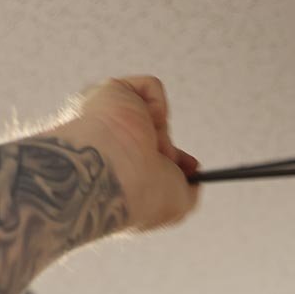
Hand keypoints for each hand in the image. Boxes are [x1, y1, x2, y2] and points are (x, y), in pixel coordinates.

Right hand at [61, 76, 200, 231]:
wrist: (111, 173)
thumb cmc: (137, 195)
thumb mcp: (171, 206)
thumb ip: (186, 192)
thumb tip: (194, 180)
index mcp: (106, 168)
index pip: (139, 156)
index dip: (166, 161)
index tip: (188, 168)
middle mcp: (101, 141)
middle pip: (145, 134)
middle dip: (165, 146)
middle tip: (172, 158)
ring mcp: (102, 113)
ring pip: (149, 114)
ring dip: (160, 132)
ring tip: (151, 148)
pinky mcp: (109, 89)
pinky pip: (149, 88)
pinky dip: (157, 105)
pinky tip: (142, 122)